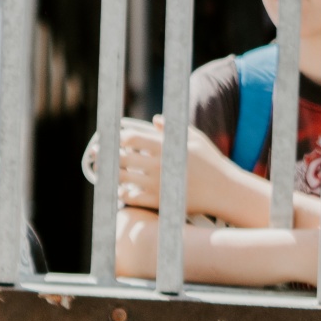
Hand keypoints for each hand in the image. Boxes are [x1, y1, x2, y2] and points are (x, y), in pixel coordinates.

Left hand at [102, 117, 245, 219]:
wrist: (226, 191)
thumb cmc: (211, 162)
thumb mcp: (195, 140)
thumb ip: (172, 129)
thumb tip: (154, 119)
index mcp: (167, 148)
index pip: (131, 139)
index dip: (115, 137)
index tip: (107, 137)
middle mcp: (160, 165)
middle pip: (122, 158)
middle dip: (105, 154)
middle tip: (95, 153)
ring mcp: (159, 185)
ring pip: (123, 178)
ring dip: (109, 173)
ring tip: (101, 169)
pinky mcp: (160, 201)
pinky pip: (132, 197)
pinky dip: (121, 192)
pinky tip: (119, 188)